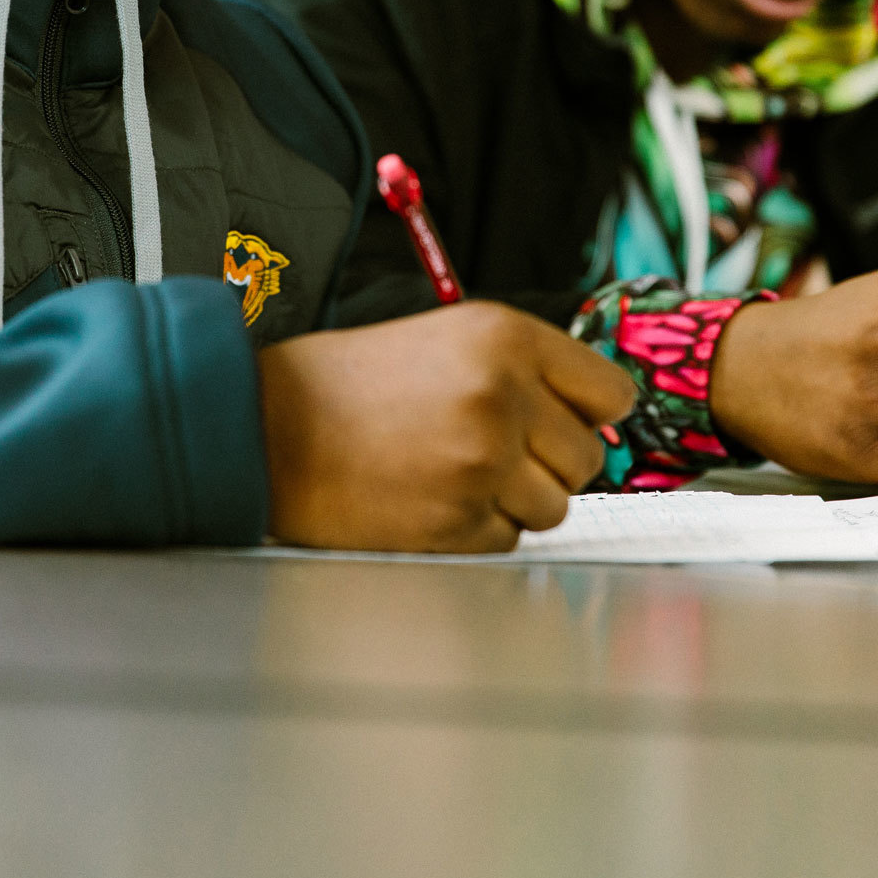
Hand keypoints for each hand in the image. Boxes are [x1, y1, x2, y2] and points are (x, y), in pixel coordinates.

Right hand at [259, 302, 635, 552]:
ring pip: (555, 507)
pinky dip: (475, 529)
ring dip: (512, 500)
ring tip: (448, 472)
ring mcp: (482, 462)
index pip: (611, 392)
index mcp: (505, 337)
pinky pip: (508, 540)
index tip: (563, 423)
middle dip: (546, 463)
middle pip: (588, 457)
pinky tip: (426, 498)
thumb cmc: (350, 384)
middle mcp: (502, 395)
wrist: (266, 428)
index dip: (588, 414)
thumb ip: (525, 370)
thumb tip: (598, 423)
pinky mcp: (457, 520)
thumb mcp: (447, 339)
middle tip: (484, 451)